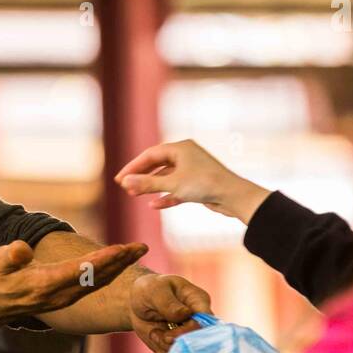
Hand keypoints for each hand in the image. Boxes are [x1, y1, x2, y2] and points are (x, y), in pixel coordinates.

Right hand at [0, 239, 147, 320]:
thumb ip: (10, 256)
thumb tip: (22, 248)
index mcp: (45, 284)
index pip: (80, 271)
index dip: (102, 260)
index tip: (121, 249)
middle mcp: (60, 294)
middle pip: (97, 277)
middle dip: (120, 262)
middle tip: (140, 247)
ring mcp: (66, 298)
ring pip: (99, 282)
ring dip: (120, 267)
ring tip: (137, 251)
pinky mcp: (68, 297)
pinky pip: (94, 285)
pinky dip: (111, 273)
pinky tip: (121, 263)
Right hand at [114, 140, 270, 224]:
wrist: (233, 196)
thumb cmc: (205, 184)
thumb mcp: (172, 184)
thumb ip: (147, 183)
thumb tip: (124, 181)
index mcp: (180, 148)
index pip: (150, 155)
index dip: (133, 167)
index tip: (119, 179)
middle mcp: (186, 156)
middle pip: (157, 165)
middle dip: (141, 177)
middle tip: (125, 188)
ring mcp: (192, 170)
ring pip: (166, 177)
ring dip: (151, 187)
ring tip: (135, 196)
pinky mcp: (197, 184)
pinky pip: (176, 188)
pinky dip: (165, 195)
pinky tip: (154, 205)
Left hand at [128, 273, 211, 352]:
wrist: (137, 304)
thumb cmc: (149, 291)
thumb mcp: (154, 291)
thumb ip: (169, 303)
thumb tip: (185, 314)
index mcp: (199, 301)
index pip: (206, 322)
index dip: (190, 333)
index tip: (168, 336)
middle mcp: (200, 321)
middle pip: (198, 342)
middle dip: (174, 343)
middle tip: (157, 335)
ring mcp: (191, 336)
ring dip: (166, 348)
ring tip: (154, 333)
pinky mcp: (181, 348)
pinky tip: (156, 344)